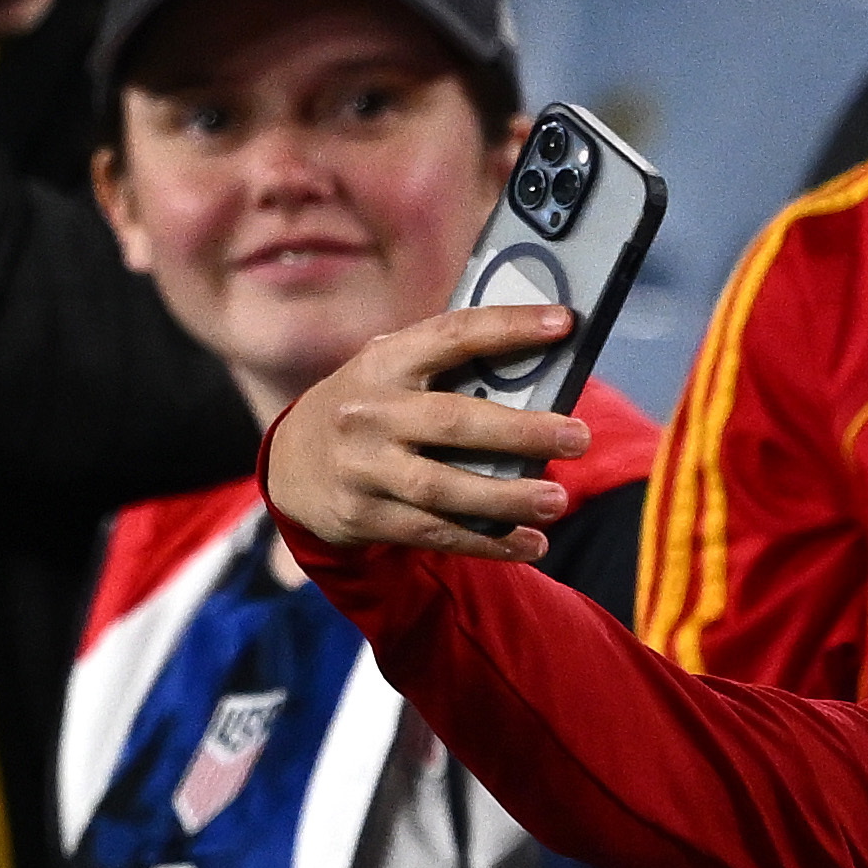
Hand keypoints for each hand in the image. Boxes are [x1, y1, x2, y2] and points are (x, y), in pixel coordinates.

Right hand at [266, 312, 590, 560]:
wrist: (289, 465)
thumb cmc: (369, 407)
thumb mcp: (389, 373)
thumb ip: (447, 366)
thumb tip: (540, 363)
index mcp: (384, 363)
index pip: (452, 335)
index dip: (509, 327)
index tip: (564, 323)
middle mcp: (369, 414)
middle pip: (453, 423)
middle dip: (521, 432)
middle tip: (578, 437)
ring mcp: (362, 468)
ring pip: (443, 488)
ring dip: (506, 498)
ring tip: (558, 501)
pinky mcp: (364, 516)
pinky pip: (434, 534)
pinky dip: (486, 543)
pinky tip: (531, 545)